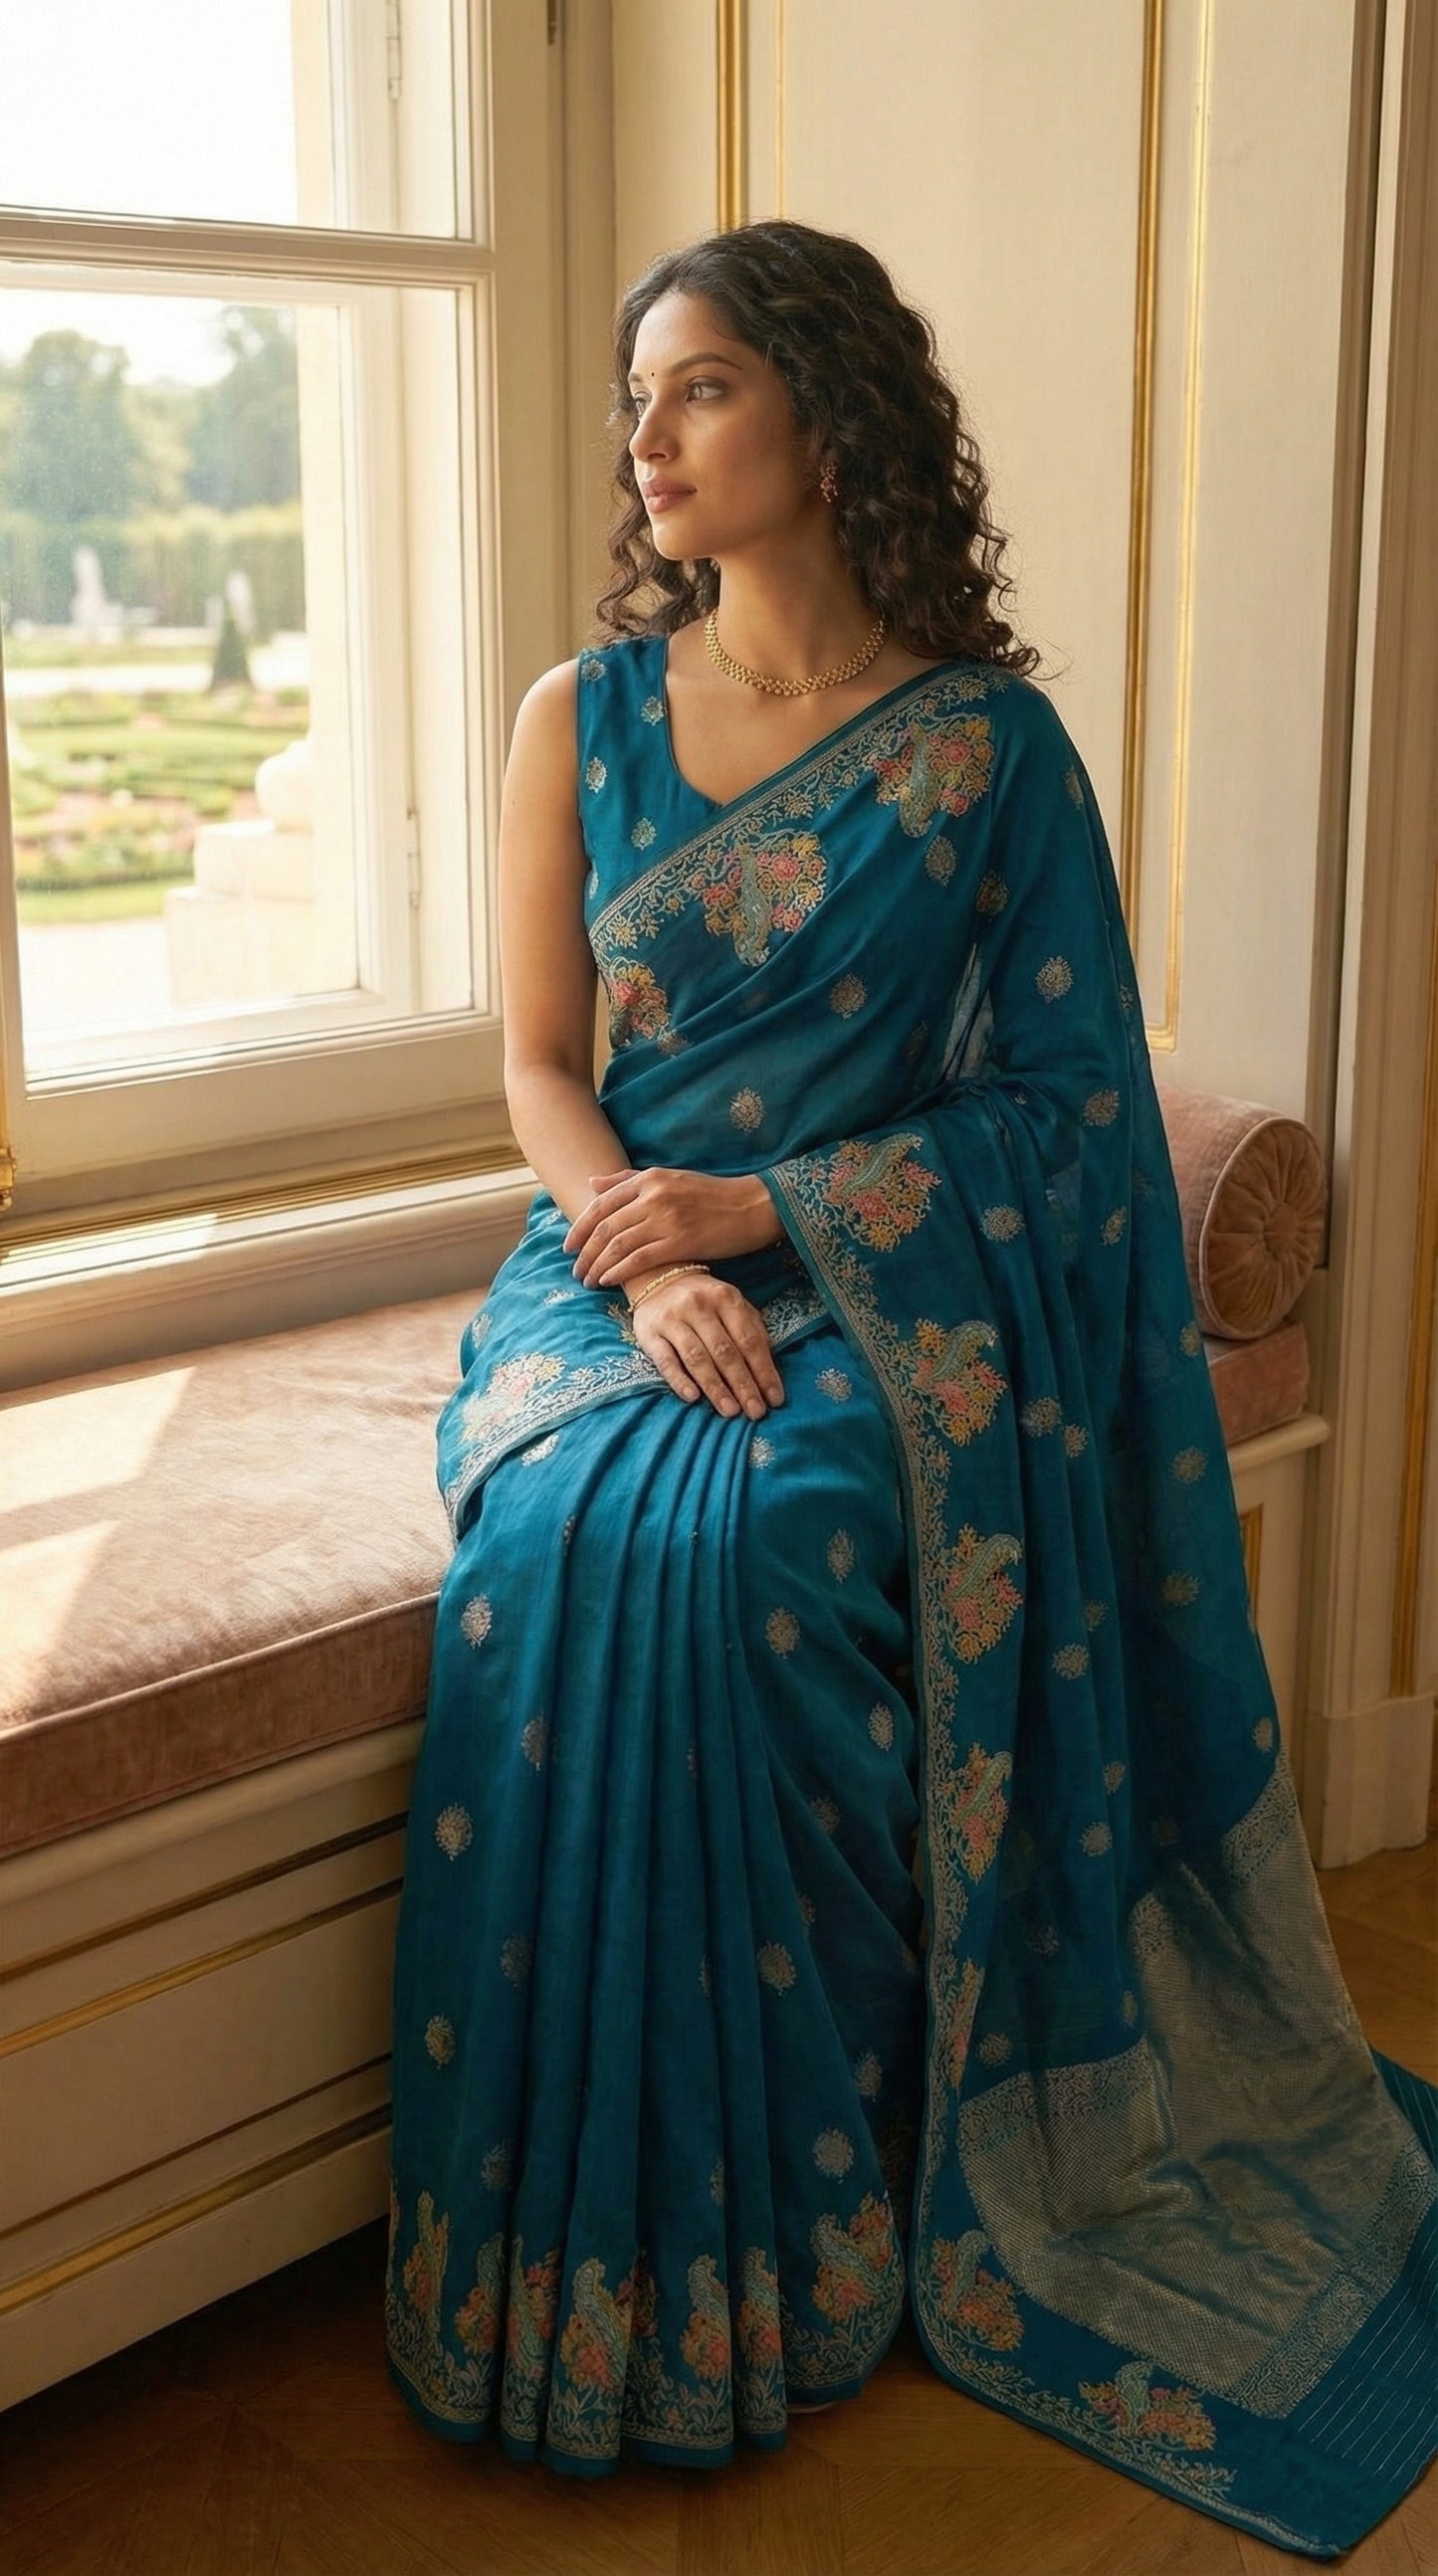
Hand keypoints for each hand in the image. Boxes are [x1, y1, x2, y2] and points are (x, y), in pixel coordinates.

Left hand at [563, 1165, 778, 1290]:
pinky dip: (619, 1271)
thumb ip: (629, 1180)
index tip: (569, 1246)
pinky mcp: (681, 1241)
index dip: (580, 1228)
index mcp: (648, 1179)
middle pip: (605, 1227)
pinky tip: (608, 1281)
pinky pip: (639, 1259)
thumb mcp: (669, 1178)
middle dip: (584, 1252)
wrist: (752, 1206)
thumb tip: (592, 1183)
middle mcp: (653, 1196)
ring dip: (597, 1265)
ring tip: (588, 1280)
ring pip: (618, 1245)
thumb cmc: (711, 1194)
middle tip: (575, 1270)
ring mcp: (666, 1218)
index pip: (601, 1204)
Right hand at [627, 1272, 785, 1419]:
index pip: (749, 1340)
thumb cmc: (706, 1302)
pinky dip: (679, 1379)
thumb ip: (753, 1332)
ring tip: (730, 1411)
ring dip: (715, 1388)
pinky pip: (665, 1360)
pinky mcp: (649, 1333)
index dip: (764, 1371)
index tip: (775, 1399)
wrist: (659, 1279)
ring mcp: (672, 1319)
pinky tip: (692, 1397)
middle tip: (756, 1412)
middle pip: (725, 1352)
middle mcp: (699, 1306)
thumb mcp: (733, 1307)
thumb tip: (769, 1372)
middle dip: (743, 1385)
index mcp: (726, 1299)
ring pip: (697, 1358)